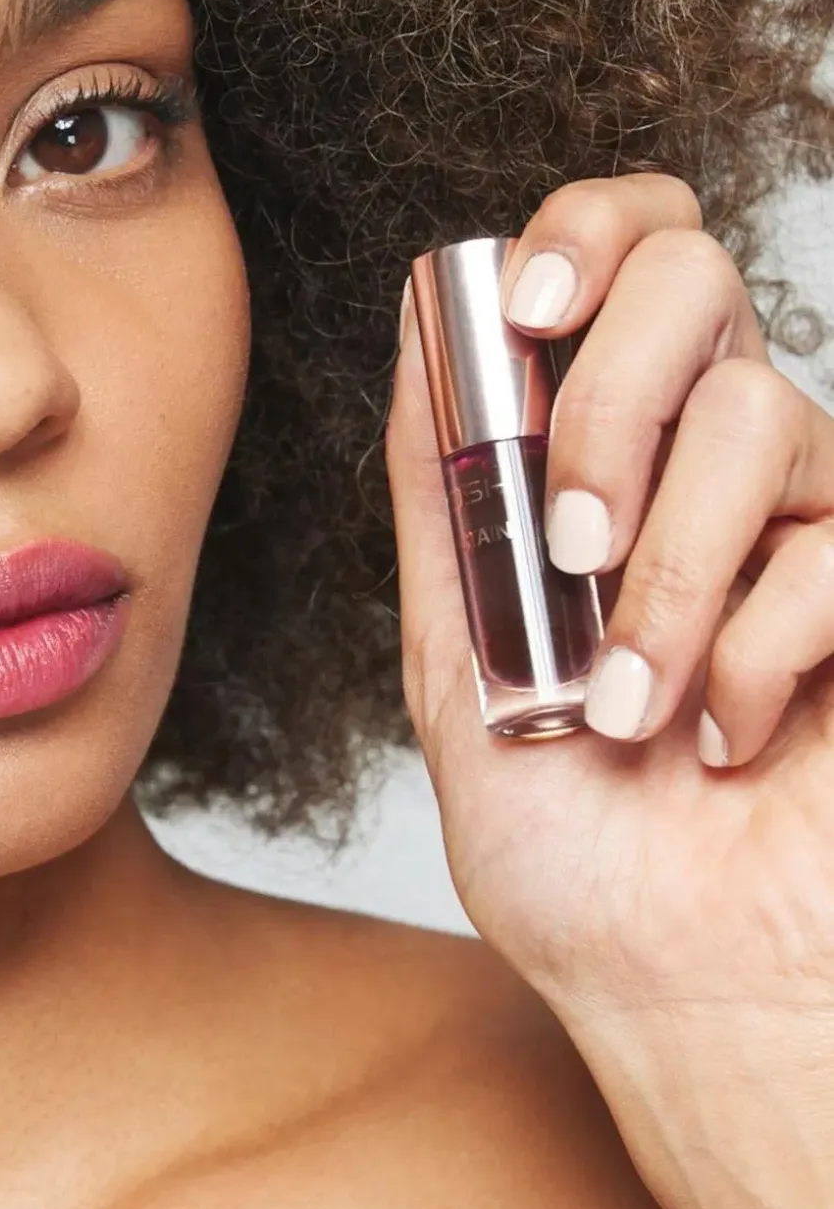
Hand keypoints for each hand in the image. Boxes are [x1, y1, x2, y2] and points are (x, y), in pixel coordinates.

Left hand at [384, 170, 833, 1208]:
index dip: (588, 229)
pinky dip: (749, 650)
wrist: (671, 979)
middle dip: (612, 402)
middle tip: (564, 543)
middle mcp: (707, 468)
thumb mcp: (452, 657)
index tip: (523, 304)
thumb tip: (416, 320)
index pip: (628, 254)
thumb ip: (440, 493)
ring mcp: (807, 526)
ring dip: (663, 572)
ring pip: (762, 417)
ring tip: (618, 705)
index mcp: (599, 459)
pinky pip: (830, 551)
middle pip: (699, 279)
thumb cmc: (563, 841)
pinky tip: (721, 738)